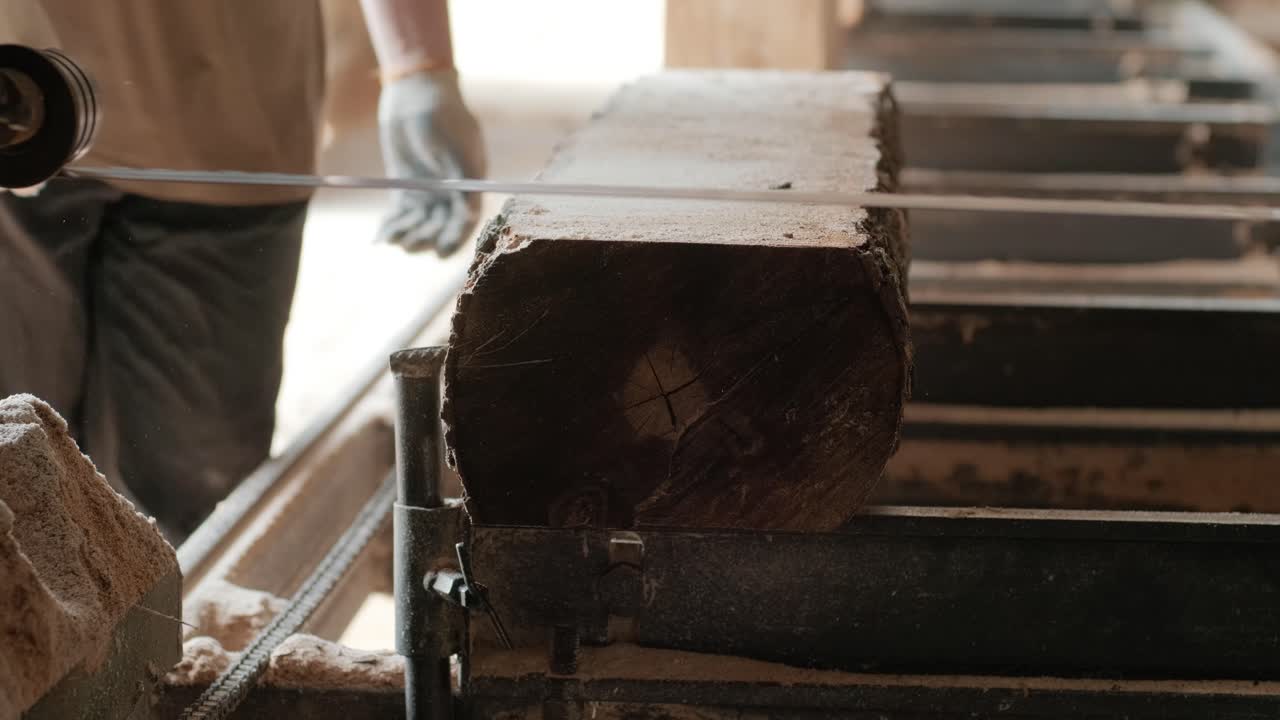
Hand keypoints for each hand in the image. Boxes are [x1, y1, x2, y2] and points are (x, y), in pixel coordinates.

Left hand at [376, 69, 484, 255]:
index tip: (441, 253)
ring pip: (419, 224)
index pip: (465, 220)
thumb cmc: (442, 116)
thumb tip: (470, 216)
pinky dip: (392, 225)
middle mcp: (450, 193)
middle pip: (441, 226)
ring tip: (391, 241)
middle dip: (426, 238)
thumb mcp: (454, 148)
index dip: (455, 239)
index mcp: (469, 185)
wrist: (415, 93)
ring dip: (408, 235)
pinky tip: (381, 236)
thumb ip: (462, 182)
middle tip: (409, 245)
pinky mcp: (405, 188)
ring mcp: (427, 192)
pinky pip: (400, 214)